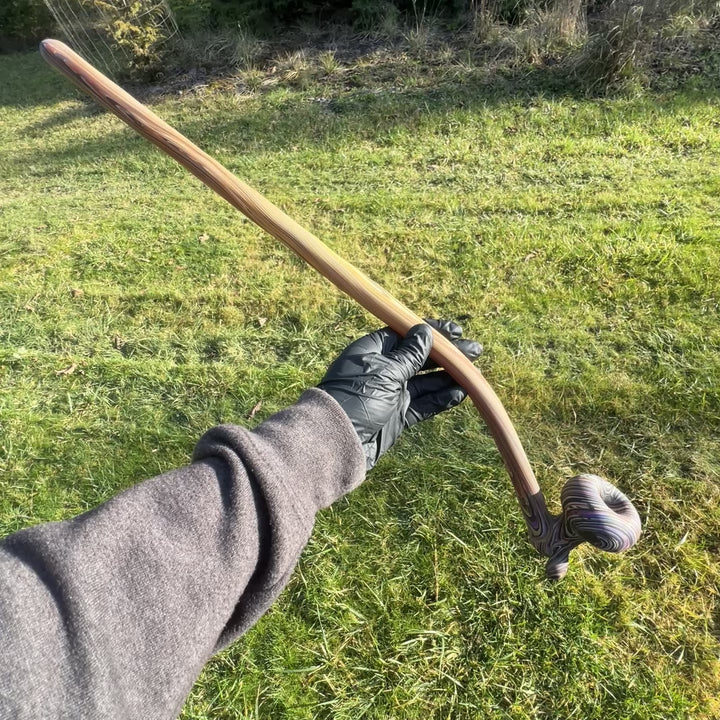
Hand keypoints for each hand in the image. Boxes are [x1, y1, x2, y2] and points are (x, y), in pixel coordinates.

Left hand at [318, 319, 481, 468]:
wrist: (337, 442)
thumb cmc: (357, 399)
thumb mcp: (386, 373)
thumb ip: (409, 355)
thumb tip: (425, 332)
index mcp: (373, 352)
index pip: (406, 334)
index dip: (432, 332)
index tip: (456, 330)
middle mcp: (382, 370)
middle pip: (419, 358)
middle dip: (446, 355)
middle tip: (475, 351)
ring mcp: (390, 394)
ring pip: (425, 382)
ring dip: (448, 377)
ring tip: (473, 374)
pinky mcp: (397, 416)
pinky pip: (423, 404)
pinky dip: (440, 399)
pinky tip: (460, 394)